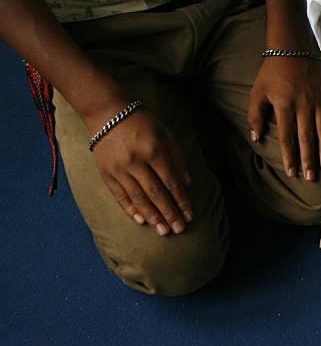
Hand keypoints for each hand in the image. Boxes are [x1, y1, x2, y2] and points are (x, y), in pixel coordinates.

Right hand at [93, 109, 192, 235]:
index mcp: (153, 151)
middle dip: (169, 213)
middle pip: (155, 193)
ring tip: (163, 231)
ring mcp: (119, 169)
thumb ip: (178, 158)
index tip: (190, 215)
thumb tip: (187, 183)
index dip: (181, 201)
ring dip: (152, 217)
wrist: (108, 113)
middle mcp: (136, 162)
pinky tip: (141, 221)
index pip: (171, 182)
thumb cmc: (143, 123)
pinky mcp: (106, 173)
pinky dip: (130, 209)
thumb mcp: (167, 134)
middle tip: (179, 230)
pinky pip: (119, 196)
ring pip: (138, 198)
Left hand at [248, 55, 320, 180]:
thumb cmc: (272, 72)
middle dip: (308, 159)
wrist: (292, 48)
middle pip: (306, 137)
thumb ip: (255, 116)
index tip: (291, 172)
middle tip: (311, 177)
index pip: (287, 137)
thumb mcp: (257, 92)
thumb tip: (256, 138)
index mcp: (284, 105)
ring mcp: (318, 100)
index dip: (289, 156)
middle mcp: (303, 105)